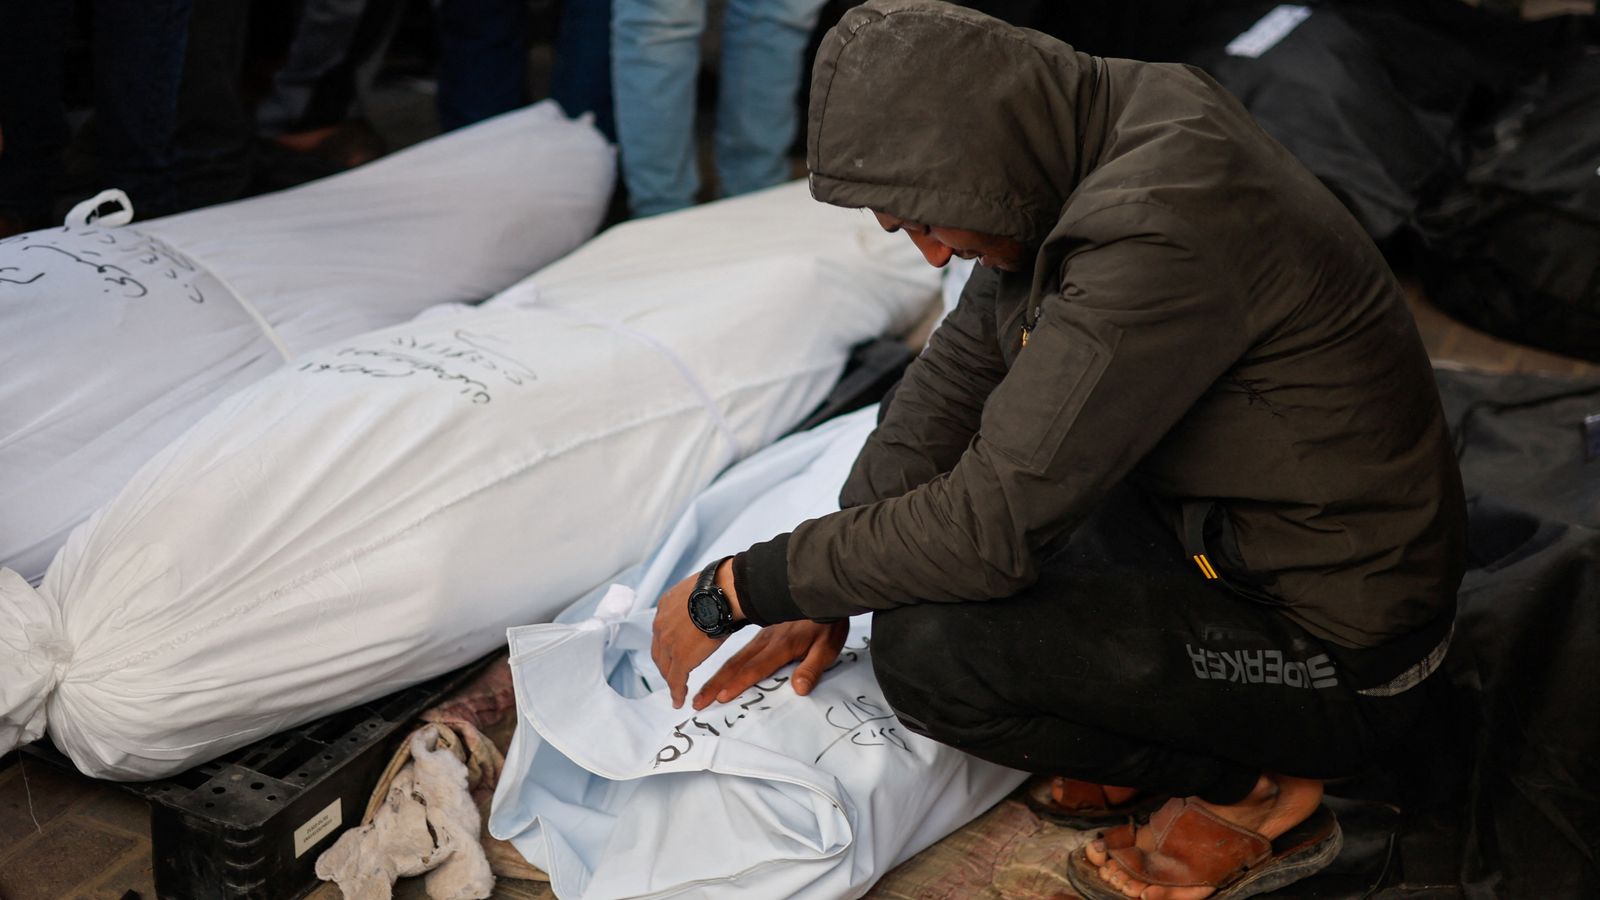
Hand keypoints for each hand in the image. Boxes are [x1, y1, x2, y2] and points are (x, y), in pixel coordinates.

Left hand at [651, 560, 742, 708]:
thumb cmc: (721, 586)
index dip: (666, 643)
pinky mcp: (680, 659)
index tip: (672, 650)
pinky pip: (676, 681)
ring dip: (670, 678)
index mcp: (667, 605)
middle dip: (664, 664)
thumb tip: (713, 597)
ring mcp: (669, 643)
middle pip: (659, 651)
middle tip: (671, 674)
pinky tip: (679, 700)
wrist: (722, 593)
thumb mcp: (701, 587)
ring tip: (676, 689)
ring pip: (665, 667)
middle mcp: (662, 624)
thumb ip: (699, 598)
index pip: (662, 630)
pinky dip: (676, 693)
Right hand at [691, 619, 849, 710]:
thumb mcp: (828, 646)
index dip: (739, 683)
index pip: (756, 668)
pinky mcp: (763, 634)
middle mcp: (766, 641)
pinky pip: (741, 652)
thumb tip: (799, 689)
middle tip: (698, 701)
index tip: (721, 697)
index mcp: (782, 645)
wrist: (823, 590)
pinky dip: (726, 665)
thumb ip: (812, 667)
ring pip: (735, 658)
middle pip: (736, 665)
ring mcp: (763, 637)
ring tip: (701, 693)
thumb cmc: (828, 622)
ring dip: (717, 677)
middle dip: (715, 684)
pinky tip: (721, 672)